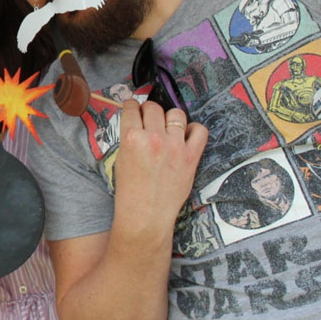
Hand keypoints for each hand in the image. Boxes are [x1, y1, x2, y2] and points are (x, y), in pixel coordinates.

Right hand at [113, 100, 207, 233]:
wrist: (146, 213)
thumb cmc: (130, 190)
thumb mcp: (120, 158)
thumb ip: (130, 138)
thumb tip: (138, 122)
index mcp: (131, 138)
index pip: (132, 108)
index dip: (132, 106)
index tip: (134, 107)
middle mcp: (154, 138)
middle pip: (153, 107)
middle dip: (149, 109)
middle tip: (148, 117)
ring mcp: (175, 146)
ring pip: (176, 114)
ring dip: (169, 117)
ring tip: (167, 126)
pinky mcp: (191, 156)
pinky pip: (199, 130)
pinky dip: (193, 129)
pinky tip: (185, 135)